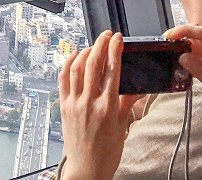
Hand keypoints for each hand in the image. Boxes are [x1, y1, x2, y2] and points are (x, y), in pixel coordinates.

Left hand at [58, 31, 141, 179]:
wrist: (87, 169)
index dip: (114, 50)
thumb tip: (137, 87)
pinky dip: (68, 63)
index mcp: (107, 108)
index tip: (118, 39)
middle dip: (100, 44)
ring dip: (85, 51)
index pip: (112, 71)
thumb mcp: (122, 126)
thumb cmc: (107, 152)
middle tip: (106, 35)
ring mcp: (74, 103)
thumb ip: (127, 102)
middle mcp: (89, 103)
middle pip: (93, 64)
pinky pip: (63, 78)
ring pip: (76, 68)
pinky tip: (74, 56)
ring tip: (93, 45)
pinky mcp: (63, 106)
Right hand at [165, 25, 201, 126]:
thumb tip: (182, 56)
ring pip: (200, 45)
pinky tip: (182, 64)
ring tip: (170, 55)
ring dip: (185, 47)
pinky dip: (191, 57)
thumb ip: (201, 72)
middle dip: (182, 36)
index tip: (168, 37)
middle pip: (200, 36)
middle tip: (166, 45)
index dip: (185, 31)